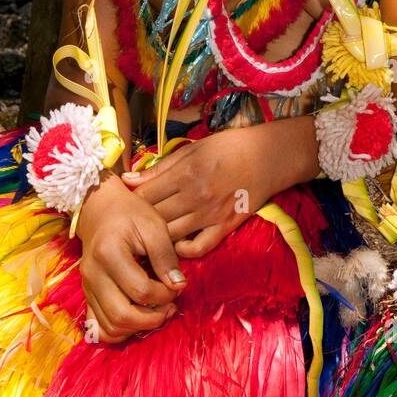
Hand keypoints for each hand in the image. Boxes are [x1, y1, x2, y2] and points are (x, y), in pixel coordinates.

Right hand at [76, 172, 186, 344]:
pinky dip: (119, 331)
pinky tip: (137, 318)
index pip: (141, 291)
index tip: (177, 285)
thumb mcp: (154, 225)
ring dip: (136, 328)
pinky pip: (98, 327)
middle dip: (151, 319)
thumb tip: (178, 286)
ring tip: (156, 313)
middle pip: (121, 316)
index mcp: (109, 254)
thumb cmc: (131, 213)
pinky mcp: (87, 295)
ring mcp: (87, 288)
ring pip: (109, 328)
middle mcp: (93, 275)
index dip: (165, 295)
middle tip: (169, 307)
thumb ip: (166, 256)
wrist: (100, 209)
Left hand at [124, 129, 262, 259]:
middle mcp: (196, 195)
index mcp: (185, 172)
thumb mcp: (192, 149)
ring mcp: (211, 213)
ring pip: (171, 235)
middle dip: (140, 220)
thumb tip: (127, 179)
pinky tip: (176, 243)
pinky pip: (199, 247)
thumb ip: (160, 167)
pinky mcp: (225, 226)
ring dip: (157, 236)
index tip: (128, 204)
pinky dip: (183, 250)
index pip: (145, 195)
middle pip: (154, 217)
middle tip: (133, 223)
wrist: (268, 156)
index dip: (132, 201)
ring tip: (149, 235)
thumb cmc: (228, 147)